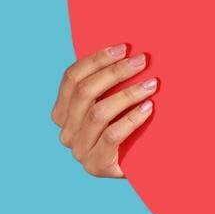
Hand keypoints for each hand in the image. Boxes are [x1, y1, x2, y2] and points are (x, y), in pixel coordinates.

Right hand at [50, 43, 156, 176]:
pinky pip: (112, 135)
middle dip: (114, 72)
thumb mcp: (114, 102)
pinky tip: (149, 107)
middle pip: (84, 92)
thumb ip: (108, 83)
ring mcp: (79, 150)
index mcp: (62, 112)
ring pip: (98, 113)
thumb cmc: (130, 127)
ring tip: (152, 84)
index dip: (95, 59)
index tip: (123, 48)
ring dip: (127, 94)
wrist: (144, 165)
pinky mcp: (96, 165)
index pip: (71, 78)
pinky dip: (132, 118)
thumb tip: (125, 49)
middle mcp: (66, 132)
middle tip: (141, 61)